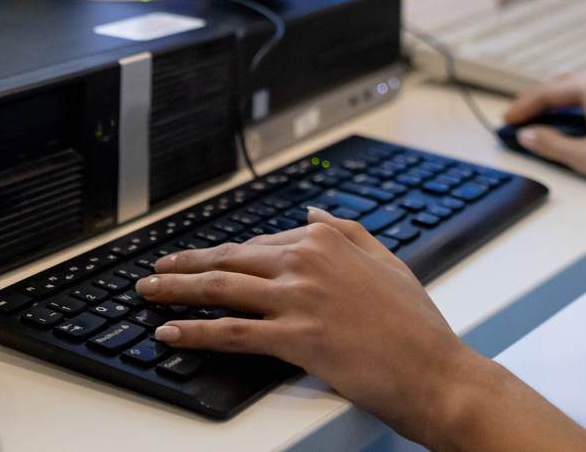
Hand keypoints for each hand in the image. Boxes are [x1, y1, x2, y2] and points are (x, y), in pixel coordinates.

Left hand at [135, 210, 489, 445]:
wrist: (436, 373)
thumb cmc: (417, 326)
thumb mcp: (387, 261)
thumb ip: (347, 231)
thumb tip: (313, 212)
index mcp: (327, 240)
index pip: (259, 244)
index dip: (224, 255)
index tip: (201, 260)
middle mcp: (307, 262)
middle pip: (229, 260)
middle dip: (184, 265)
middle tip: (155, 270)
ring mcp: (299, 300)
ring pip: (221, 289)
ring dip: (177, 290)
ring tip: (149, 293)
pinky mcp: (295, 339)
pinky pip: (231, 332)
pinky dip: (195, 331)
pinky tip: (171, 331)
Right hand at [503, 71, 585, 204]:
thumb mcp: (584, 158)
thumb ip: (550, 144)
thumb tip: (528, 135)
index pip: (549, 93)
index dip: (524, 107)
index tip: (508, 120)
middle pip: (566, 85)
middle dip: (541, 100)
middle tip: (522, 118)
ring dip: (563, 101)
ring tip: (546, 119)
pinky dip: (584, 104)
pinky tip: (579, 121)